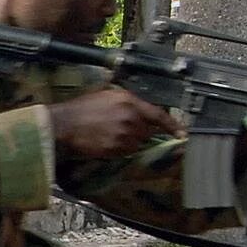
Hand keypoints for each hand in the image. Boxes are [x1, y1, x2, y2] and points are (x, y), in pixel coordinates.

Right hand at [49, 87, 177, 159]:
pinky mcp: (116, 148)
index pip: (159, 115)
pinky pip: (127, 151)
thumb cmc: (81, 108)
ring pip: (138, 142)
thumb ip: (128, 102)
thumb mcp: (106, 96)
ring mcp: (124, 135)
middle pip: (148, 130)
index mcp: (129, 101)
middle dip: (139, 130)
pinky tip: (106, 141)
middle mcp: (131, 118)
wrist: (63, 125)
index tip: (183, 134)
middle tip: (120, 127)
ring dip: (129, 140)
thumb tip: (142, 111)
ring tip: (110, 134)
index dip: (173, 126)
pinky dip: (120, 148)